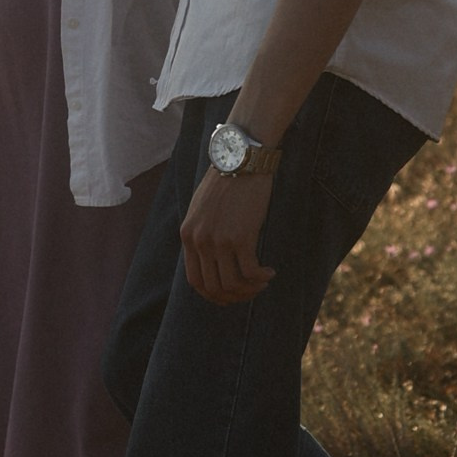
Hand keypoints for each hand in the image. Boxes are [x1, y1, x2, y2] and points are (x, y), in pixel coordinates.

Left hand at [180, 165, 274, 304]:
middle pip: (214, 287)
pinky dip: (261, 277)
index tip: (229, 296)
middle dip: (234, 296)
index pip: (195, 281)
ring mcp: (219, 241)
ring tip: (262, 281)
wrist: (241, 160)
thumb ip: (200, 233)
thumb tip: (211, 258)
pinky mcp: (241, 237)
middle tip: (250, 291)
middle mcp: (199, 241)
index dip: (213, 295)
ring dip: (250, 289)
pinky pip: (251, 272)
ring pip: (233, 284)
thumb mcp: (201, 208)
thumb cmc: (226, 181)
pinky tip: (270, 272)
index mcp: (187, 235)